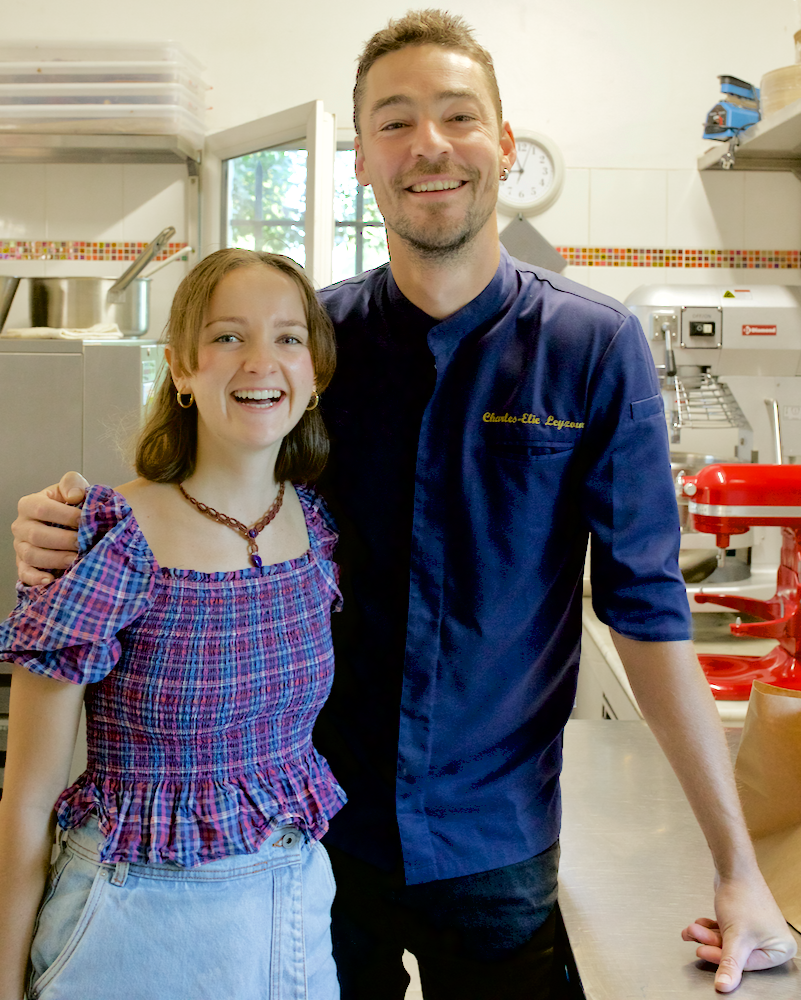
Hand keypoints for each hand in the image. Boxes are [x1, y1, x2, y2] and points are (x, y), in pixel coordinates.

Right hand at [12, 473, 88, 585]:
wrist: (73, 523)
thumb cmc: (71, 505)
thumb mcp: (73, 488)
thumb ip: (72, 484)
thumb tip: (75, 495)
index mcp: (30, 504)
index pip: (43, 509)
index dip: (66, 516)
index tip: (86, 521)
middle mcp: (21, 525)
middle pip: (37, 535)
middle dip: (63, 540)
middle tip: (84, 543)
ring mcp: (20, 546)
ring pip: (32, 555)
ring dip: (56, 559)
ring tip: (76, 560)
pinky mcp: (24, 564)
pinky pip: (24, 573)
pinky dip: (36, 578)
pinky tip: (51, 580)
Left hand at [682, 876, 796, 991]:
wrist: (733, 868)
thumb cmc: (743, 897)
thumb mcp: (736, 936)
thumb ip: (730, 964)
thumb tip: (724, 987)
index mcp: (780, 949)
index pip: (747, 965)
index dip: (721, 958)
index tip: (703, 950)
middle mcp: (771, 941)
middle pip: (735, 953)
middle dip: (711, 944)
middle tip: (696, 935)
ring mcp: (757, 931)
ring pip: (727, 942)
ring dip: (707, 935)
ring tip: (693, 927)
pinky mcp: (744, 922)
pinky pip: (726, 932)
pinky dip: (711, 928)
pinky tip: (698, 923)